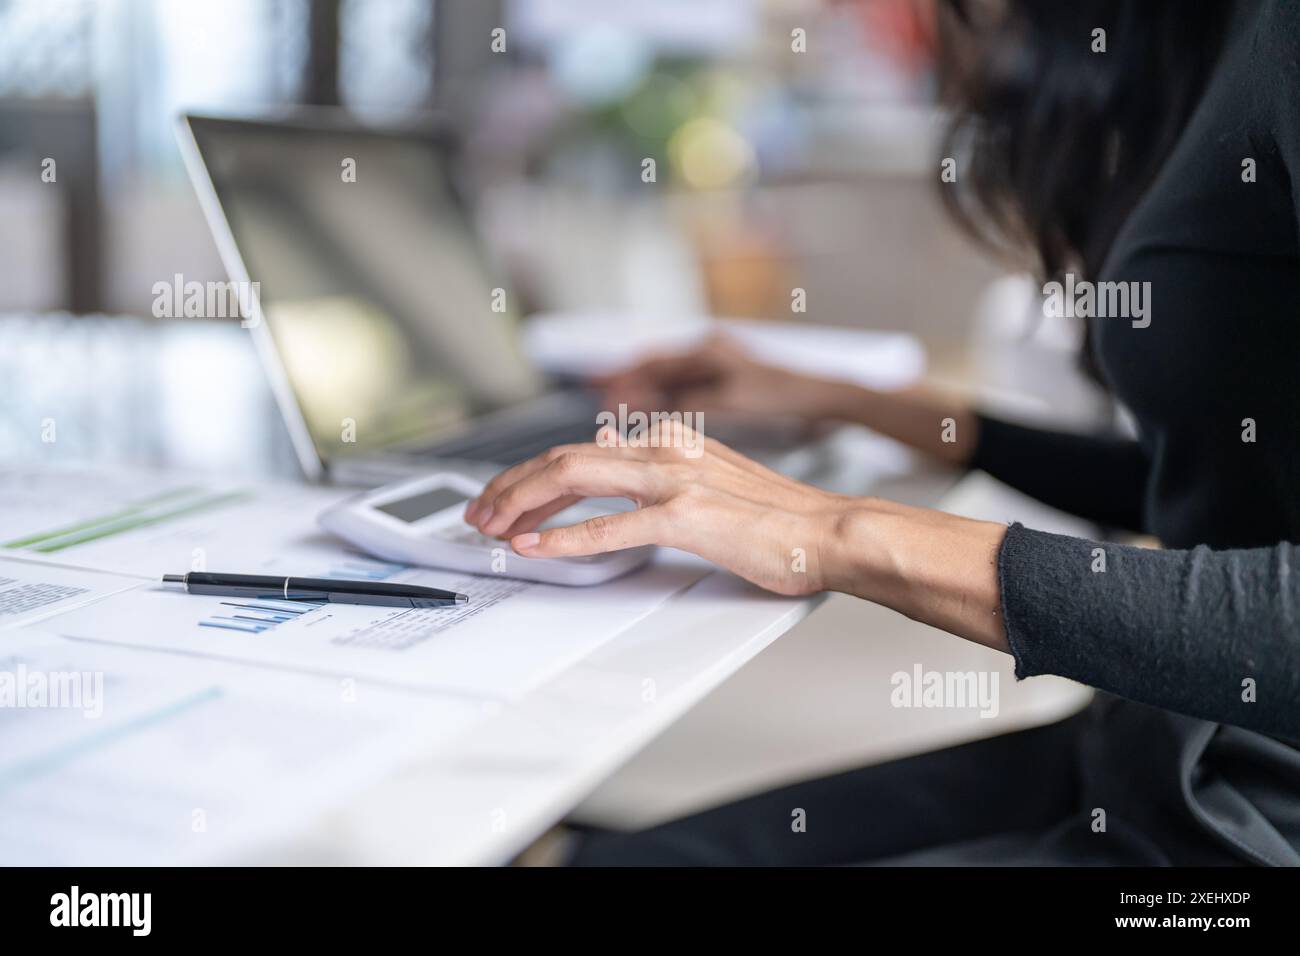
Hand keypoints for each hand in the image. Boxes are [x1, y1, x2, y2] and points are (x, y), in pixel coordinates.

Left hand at [463, 419, 1009, 648]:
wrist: (831, 532)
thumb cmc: (780, 519)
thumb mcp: (713, 479)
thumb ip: (664, 475)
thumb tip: (616, 470)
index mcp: (671, 441)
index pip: (581, 448)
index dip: (532, 473)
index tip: (505, 495)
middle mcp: (666, 450)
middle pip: (564, 457)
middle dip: (511, 485)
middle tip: (480, 511)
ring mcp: (675, 481)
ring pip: (574, 478)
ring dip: (523, 503)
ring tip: (492, 526)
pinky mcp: (686, 518)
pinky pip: (611, 527)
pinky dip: (565, 539)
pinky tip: (537, 548)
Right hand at [597, 335, 839, 422]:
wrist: (820, 396)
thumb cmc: (782, 395)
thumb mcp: (731, 401)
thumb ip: (686, 403)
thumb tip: (644, 411)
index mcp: (707, 348)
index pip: (653, 361)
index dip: (623, 375)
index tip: (598, 386)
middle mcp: (708, 350)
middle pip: (655, 366)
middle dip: (626, 380)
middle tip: (597, 391)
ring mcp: (715, 364)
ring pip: (667, 377)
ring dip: (642, 390)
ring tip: (615, 403)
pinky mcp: (723, 380)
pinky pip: (683, 387)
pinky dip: (663, 397)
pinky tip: (650, 412)